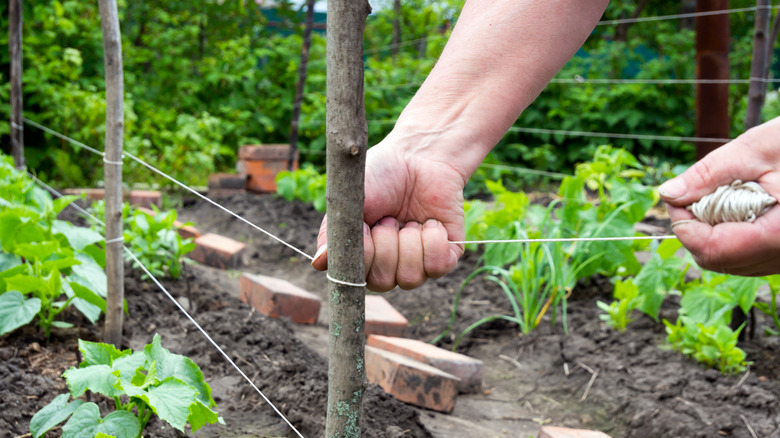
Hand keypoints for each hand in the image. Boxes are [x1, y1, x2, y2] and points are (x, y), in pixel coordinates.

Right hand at [312, 134, 467, 290]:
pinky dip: (432, 240)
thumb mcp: (348, 201)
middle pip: (384, 282)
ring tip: (408, 219)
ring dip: (409, 241)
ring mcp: (418, 262)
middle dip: (386, 244)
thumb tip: (318, 263)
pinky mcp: (446, 255)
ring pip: (411, 278)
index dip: (363, 254)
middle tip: (389, 217)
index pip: (356, 280)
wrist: (418, 155)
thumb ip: (332, 234)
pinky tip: (430, 222)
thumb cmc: (379, 175)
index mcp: (362, 256)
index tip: (365, 226)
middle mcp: (389, 265)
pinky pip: (438, 266)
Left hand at [660, 116, 779, 275]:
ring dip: (714, 231)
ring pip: (730, 261)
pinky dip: (734, 234)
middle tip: (702, 191)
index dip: (683, 223)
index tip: (678, 196)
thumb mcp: (758, 149)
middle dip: (697, 227)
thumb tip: (668, 193)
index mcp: (779, 235)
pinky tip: (745, 205)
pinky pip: (749, 257)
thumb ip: (709, 174)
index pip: (710, 249)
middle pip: (715, 259)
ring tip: (730, 194)